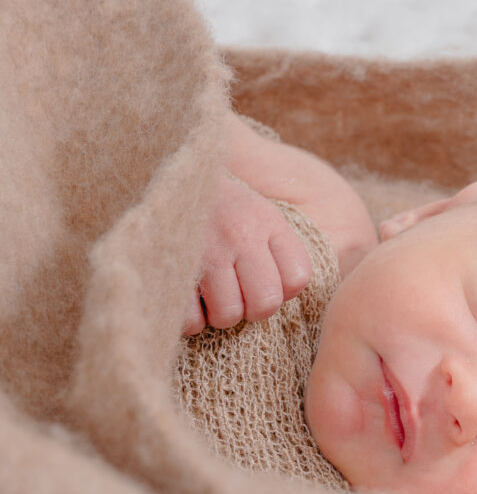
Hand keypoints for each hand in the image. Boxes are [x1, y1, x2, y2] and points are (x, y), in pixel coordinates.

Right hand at [183, 172, 311, 334]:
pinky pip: (191, 319)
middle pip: (265, 304)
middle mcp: (240, 235)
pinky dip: (189, 319)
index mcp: (266, 221)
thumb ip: (278, 246)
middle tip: (237, 296)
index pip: (297, 278)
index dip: (283, 290)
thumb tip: (287, 293)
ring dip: (219, 315)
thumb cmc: (216, 204)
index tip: (265, 281)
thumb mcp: (257, 210)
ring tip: (211, 297)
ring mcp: (206, 251)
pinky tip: (188, 300)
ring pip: (228, 315)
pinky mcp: (171, 265)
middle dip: (252, 309)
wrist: (161, 175)